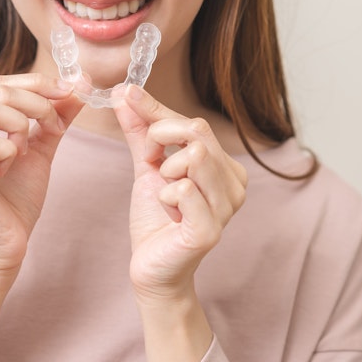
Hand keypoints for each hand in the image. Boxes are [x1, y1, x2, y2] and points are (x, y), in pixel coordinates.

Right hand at [0, 74, 82, 278]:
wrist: (7, 246)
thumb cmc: (17, 199)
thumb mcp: (40, 150)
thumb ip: (55, 118)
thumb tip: (79, 87)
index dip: (37, 83)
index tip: (70, 91)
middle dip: (37, 102)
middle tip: (56, 125)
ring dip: (21, 124)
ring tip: (27, 151)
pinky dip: (9, 149)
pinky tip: (12, 167)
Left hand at [113, 85, 247, 301]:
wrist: (152, 268)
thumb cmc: (156, 220)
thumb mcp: (148, 168)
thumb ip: (141, 132)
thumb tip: (125, 93)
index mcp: (226, 168)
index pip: (195, 123)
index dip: (158, 112)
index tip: (127, 96)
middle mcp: (236, 186)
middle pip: (197, 133)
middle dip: (160, 139)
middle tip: (150, 163)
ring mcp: (227, 209)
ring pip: (194, 156)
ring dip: (164, 171)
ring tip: (163, 192)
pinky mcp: (210, 230)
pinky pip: (183, 189)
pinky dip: (164, 195)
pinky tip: (168, 213)